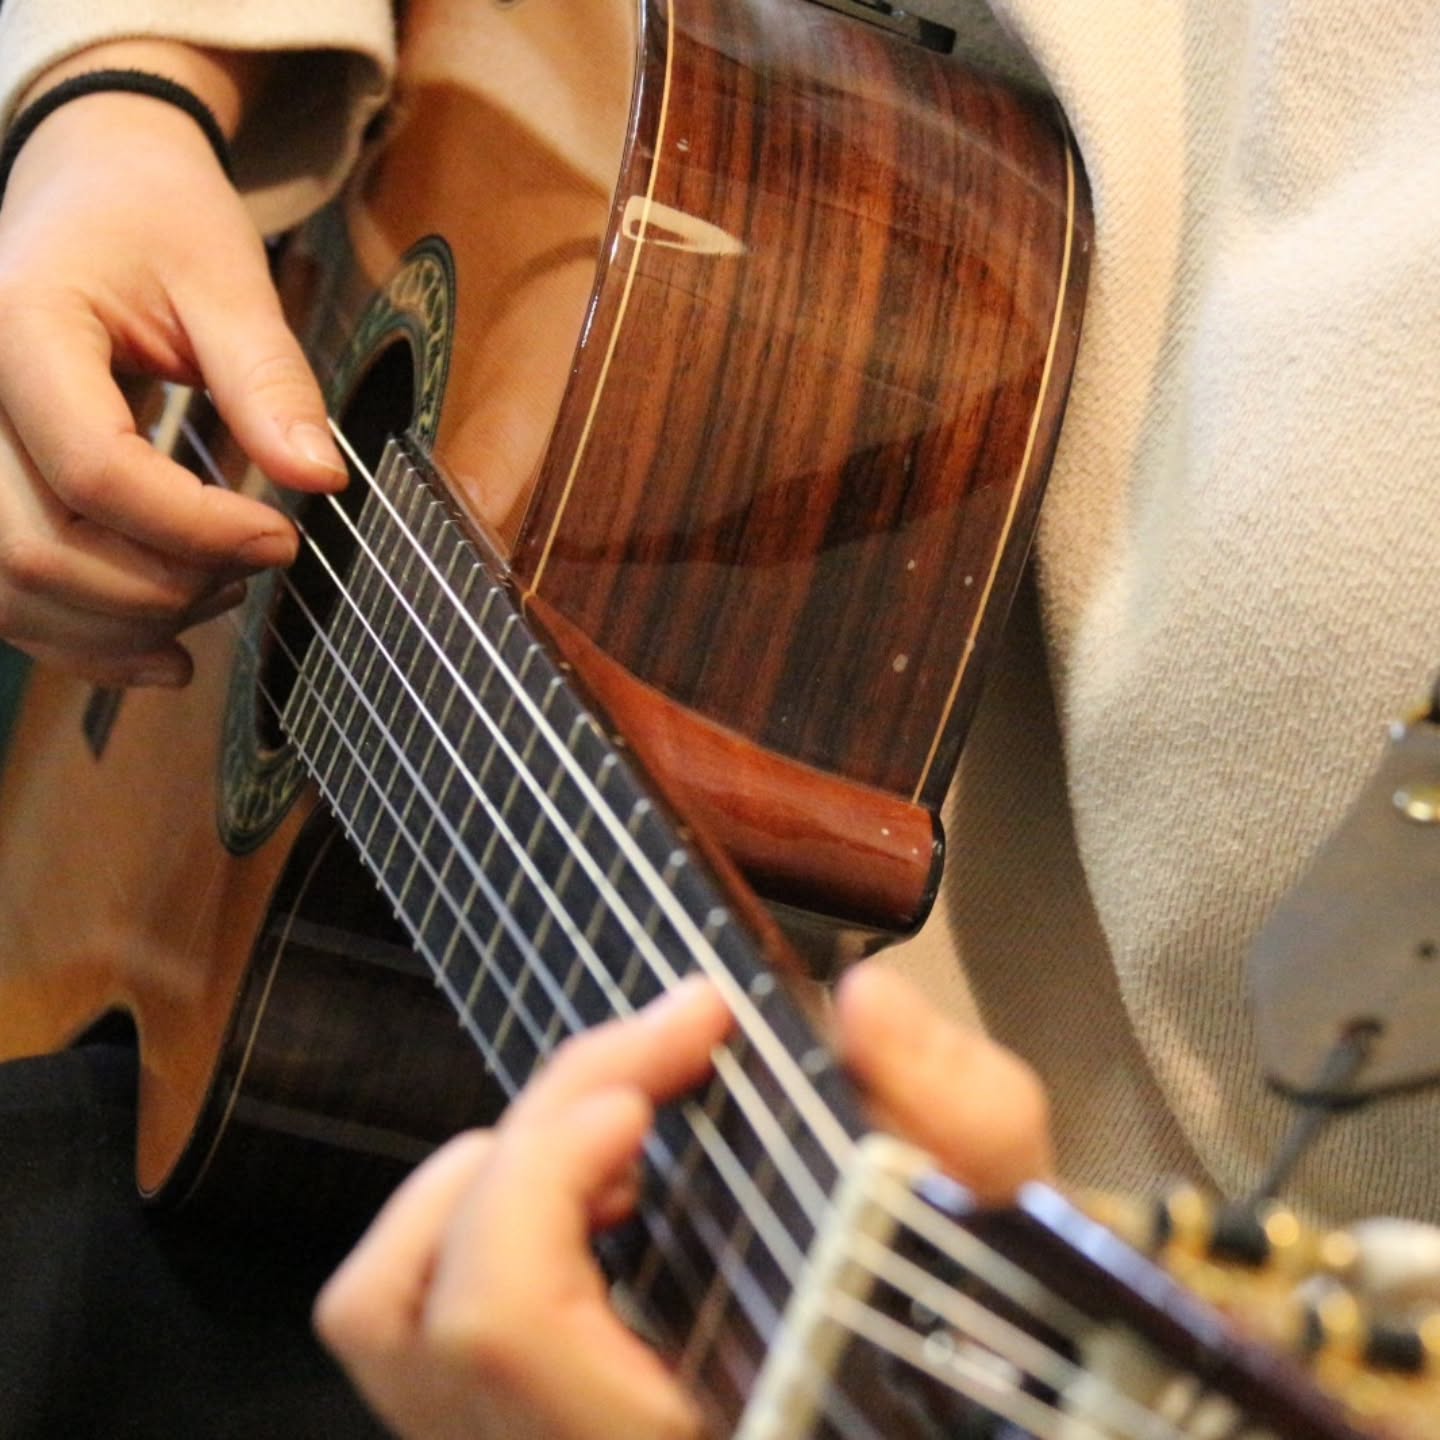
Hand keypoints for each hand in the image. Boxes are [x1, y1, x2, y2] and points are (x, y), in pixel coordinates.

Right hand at [0, 42, 346, 686]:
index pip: (96, 472)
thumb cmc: (156, 220)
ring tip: (224, 593)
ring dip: (129, 624)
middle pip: (39, 551)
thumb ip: (269, 380)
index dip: (199, 529)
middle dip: (167, 588)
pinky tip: (167, 655)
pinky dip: (87, 642)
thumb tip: (320, 480)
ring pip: (12, 592)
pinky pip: (7, 597)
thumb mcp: (227, 278)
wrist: (85, 189)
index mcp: (20, 327)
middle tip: (263, 560)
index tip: (284, 537)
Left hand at [315, 965, 1051, 1439]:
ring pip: (386, 1312)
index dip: (548, 1169)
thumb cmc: (976, 1356)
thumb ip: (966, 1120)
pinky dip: (471, 1214)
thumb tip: (865, 1004)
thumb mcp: (1010, 1237)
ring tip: (608, 1140)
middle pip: (416, 1307)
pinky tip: (593, 1192)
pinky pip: (410, 1313)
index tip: (676, 1049)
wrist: (937, 1404)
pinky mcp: (511, 1419)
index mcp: (689, 1435)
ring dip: (482, 1178)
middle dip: (539, 1131)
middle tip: (651, 1072)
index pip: (503, 1327)